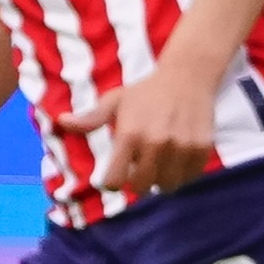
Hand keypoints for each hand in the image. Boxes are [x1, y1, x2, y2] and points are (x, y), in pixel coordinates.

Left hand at [63, 54, 222, 199]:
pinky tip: (178, 159)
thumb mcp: (115, 101)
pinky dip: (183, 174)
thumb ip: (90, 118)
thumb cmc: (146, 91)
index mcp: (130, 134)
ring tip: (160, 166)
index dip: (112, 181)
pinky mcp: (202, 149)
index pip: (114, 180)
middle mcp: (156, 143)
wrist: (188, 76)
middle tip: (140, 170)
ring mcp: (181, 147)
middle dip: (137, 182)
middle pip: (141, 187)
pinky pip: (190, 178)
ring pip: (167, 186)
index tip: (116, 175)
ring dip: (161, 181)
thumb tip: (61, 121)